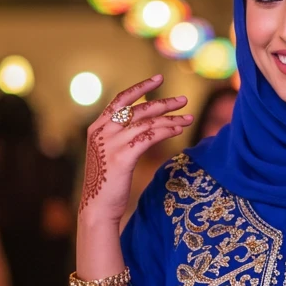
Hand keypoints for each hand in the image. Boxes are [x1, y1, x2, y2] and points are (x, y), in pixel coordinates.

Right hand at [78, 75, 192, 223]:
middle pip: (138, 109)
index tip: (158, 78)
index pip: (120, 100)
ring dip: (170, 119)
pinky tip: (178, 130)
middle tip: (184, 100)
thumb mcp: (109, 154)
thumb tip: (144, 125)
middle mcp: (102, 131)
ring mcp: (111, 143)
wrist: (97, 207)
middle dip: (163, 103)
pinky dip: (165, 131)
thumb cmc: (107, 183)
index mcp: (97, 127)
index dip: (140, 87)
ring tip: (189, 118)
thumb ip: (120, 137)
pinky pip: (149, 137)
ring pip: (146, 122)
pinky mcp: (123, 156)